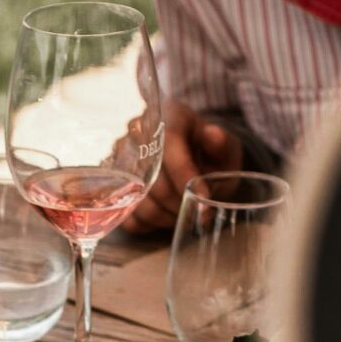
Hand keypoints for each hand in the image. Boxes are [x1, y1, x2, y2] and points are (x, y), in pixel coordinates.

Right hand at [125, 102, 243, 233]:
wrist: (191, 154)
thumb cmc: (209, 153)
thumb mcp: (226, 147)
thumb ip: (222, 145)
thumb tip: (212, 135)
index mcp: (168, 117)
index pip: (168, 145)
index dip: (185, 175)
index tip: (204, 197)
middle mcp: (136, 135)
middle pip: (153, 181)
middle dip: (180, 203)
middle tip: (198, 211)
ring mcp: (120, 161)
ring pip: (140, 203)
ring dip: (166, 217)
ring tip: (183, 212)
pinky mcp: (114, 188)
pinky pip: (128, 217)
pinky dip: (150, 224)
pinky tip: (166, 214)